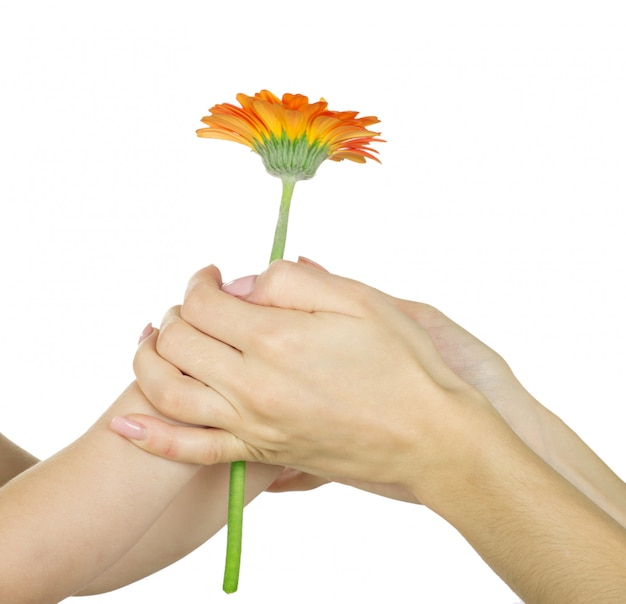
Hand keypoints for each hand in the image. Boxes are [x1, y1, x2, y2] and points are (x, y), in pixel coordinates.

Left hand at [126, 260, 494, 499]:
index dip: (199, 281)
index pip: (203, 302)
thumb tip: (238, 285)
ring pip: (168, 392)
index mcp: (277, 337)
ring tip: (151, 340)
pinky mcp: (259, 452)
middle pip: (178, 341)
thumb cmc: (403, 363)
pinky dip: (151, 435)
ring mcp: (252, 423)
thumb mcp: (358, 299)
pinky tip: (125, 424)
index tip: (210, 276)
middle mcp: (253, 384)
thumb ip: (291, 282)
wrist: (430, 436)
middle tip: (195, 303)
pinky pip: (190, 449)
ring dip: (148, 361)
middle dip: (176, 313)